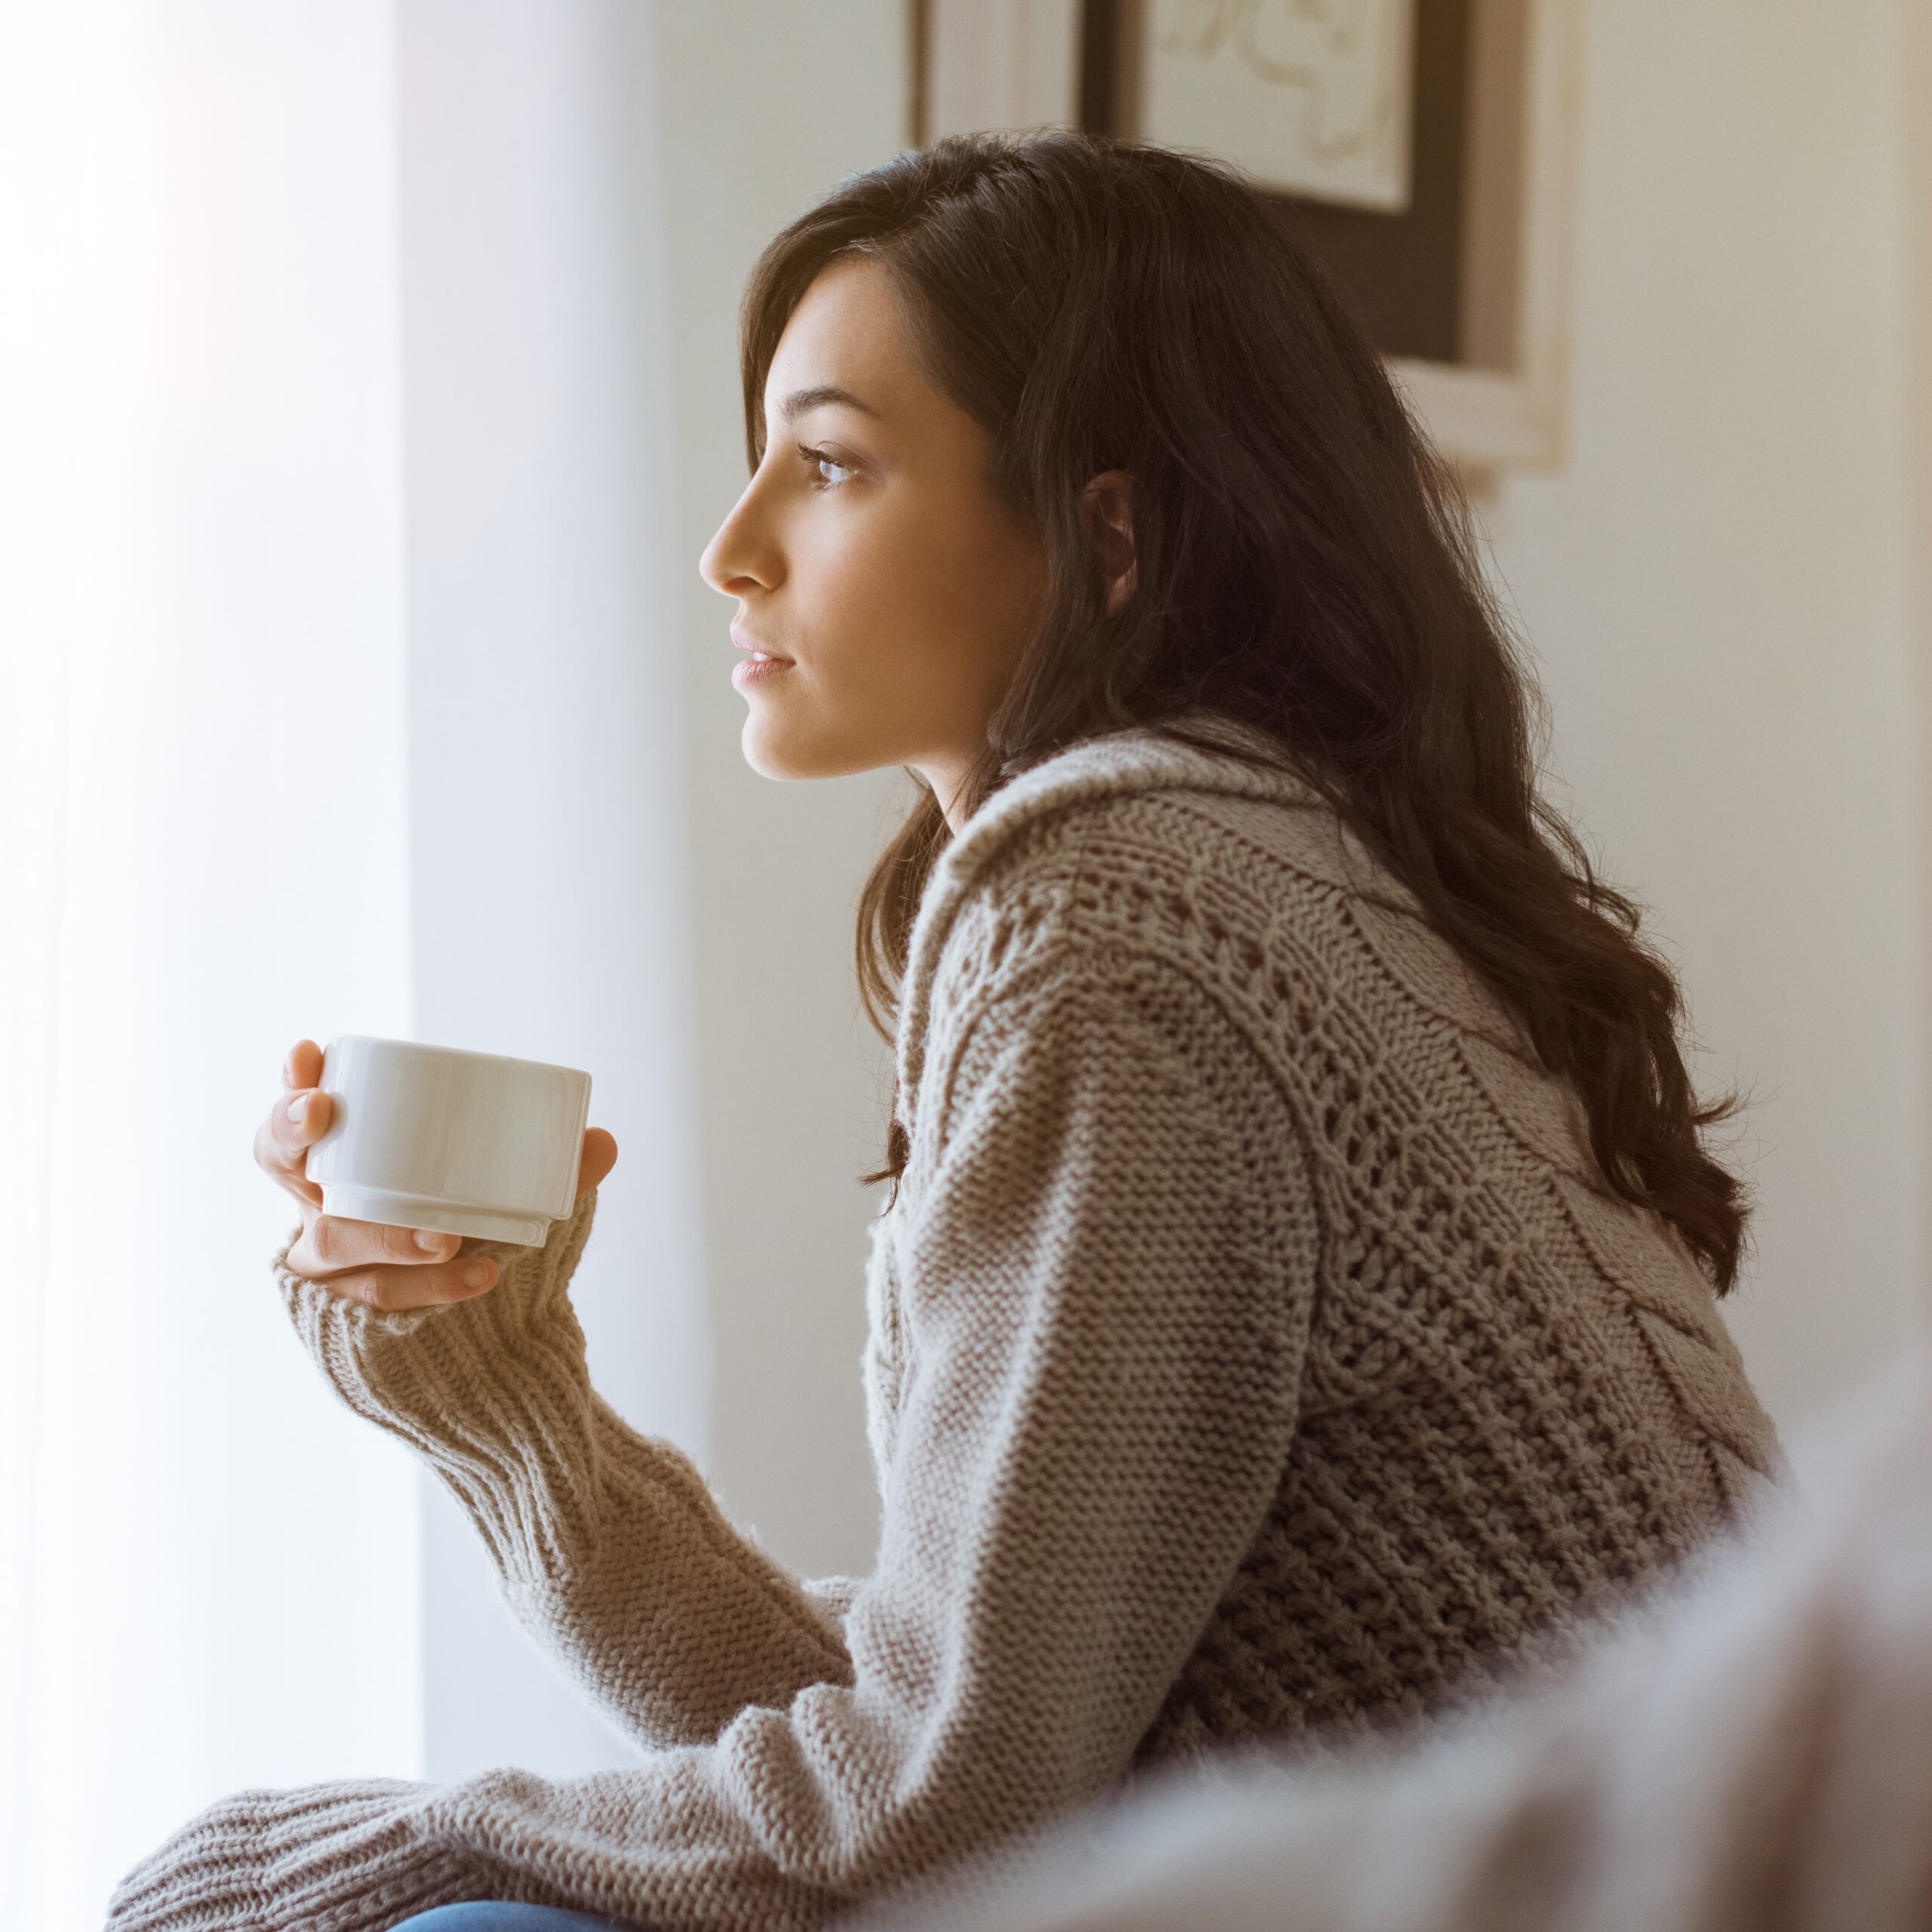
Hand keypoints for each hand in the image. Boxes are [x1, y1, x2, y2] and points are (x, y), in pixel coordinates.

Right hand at [256, 1037, 619, 1310]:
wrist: (477, 1339)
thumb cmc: (474, 1236)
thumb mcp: (507, 1194)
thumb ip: (552, 1168)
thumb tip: (603, 1139)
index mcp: (344, 1161)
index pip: (294, 1117)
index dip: (289, 1085)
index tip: (308, 1053)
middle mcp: (320, 1206)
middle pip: (279, 1163)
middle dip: (291, 1130)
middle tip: (324, 1113)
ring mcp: (327, 1265)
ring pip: (334, 1241)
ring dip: (391, 1233)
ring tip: (448, 1236)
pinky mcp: (347, 1317)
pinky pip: (380, 1300)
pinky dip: (433, 1288)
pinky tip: (480, 1277)